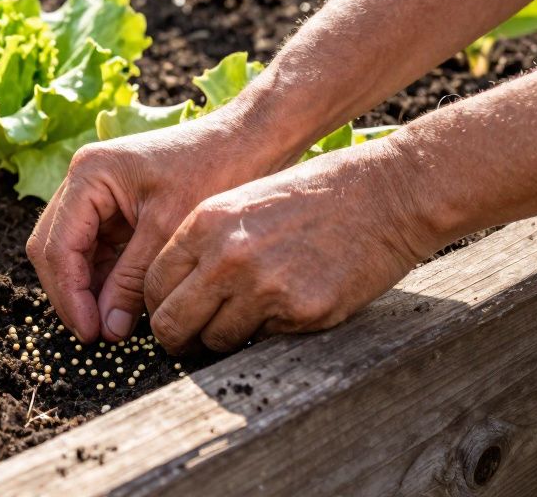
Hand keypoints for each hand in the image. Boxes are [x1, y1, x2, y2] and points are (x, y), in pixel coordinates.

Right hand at [26, 111, 289, 342]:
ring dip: (86, 289)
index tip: (90, 334)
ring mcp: (96, 194)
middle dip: (71, 294)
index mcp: (89, 175)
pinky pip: (96, 250)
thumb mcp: (168, 232)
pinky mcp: (114, 208)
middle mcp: (83, 181)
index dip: (69, 295)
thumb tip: (107, 330)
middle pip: (53, 249)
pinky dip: (104, 279)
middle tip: (96, 335)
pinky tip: (121, 307)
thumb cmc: (213, 172)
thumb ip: (132, 281)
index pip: (58, 246)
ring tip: (111, 327)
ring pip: (71, 253)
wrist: (248, 142)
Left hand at [144, 139, 435, 353]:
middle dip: (177, 338)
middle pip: (171, 323)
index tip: (171, 315)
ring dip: (226, 339)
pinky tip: (291, 306)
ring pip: (216, 340)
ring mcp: (263, 287)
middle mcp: (226, 257)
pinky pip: (265, 341)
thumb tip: (174, 293)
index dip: (158, 307)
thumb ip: (204, 244)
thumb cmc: (312, 197)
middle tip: (190, 342)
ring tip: (248, 319)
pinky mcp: (300, 312)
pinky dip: (272, 333)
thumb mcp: (241, 203)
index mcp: (204, 224)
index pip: (153, 284)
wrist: (384, 195)